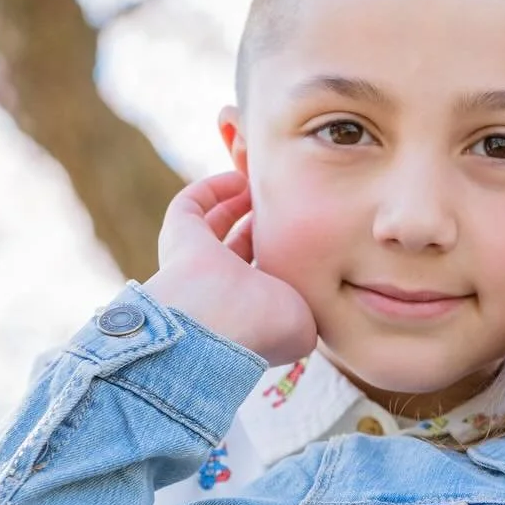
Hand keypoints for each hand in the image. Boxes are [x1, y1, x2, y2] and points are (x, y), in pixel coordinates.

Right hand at [143, 172, 317, 364]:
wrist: (216, 326)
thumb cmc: (265, 327)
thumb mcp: (305, 320)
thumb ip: (316, 304)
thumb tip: (324, 293)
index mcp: (249, 309)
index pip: (264, 279)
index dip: (283, 254)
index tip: (307, 231)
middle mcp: (220, 286)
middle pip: (238, 248)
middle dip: (260, 225)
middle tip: (285, 203)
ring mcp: (196, 261)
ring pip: (213, 225)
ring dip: (236, 202)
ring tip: (262, 185)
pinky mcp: (179, 235)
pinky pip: (191, 205)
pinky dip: (212, 188)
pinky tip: (239, 177)